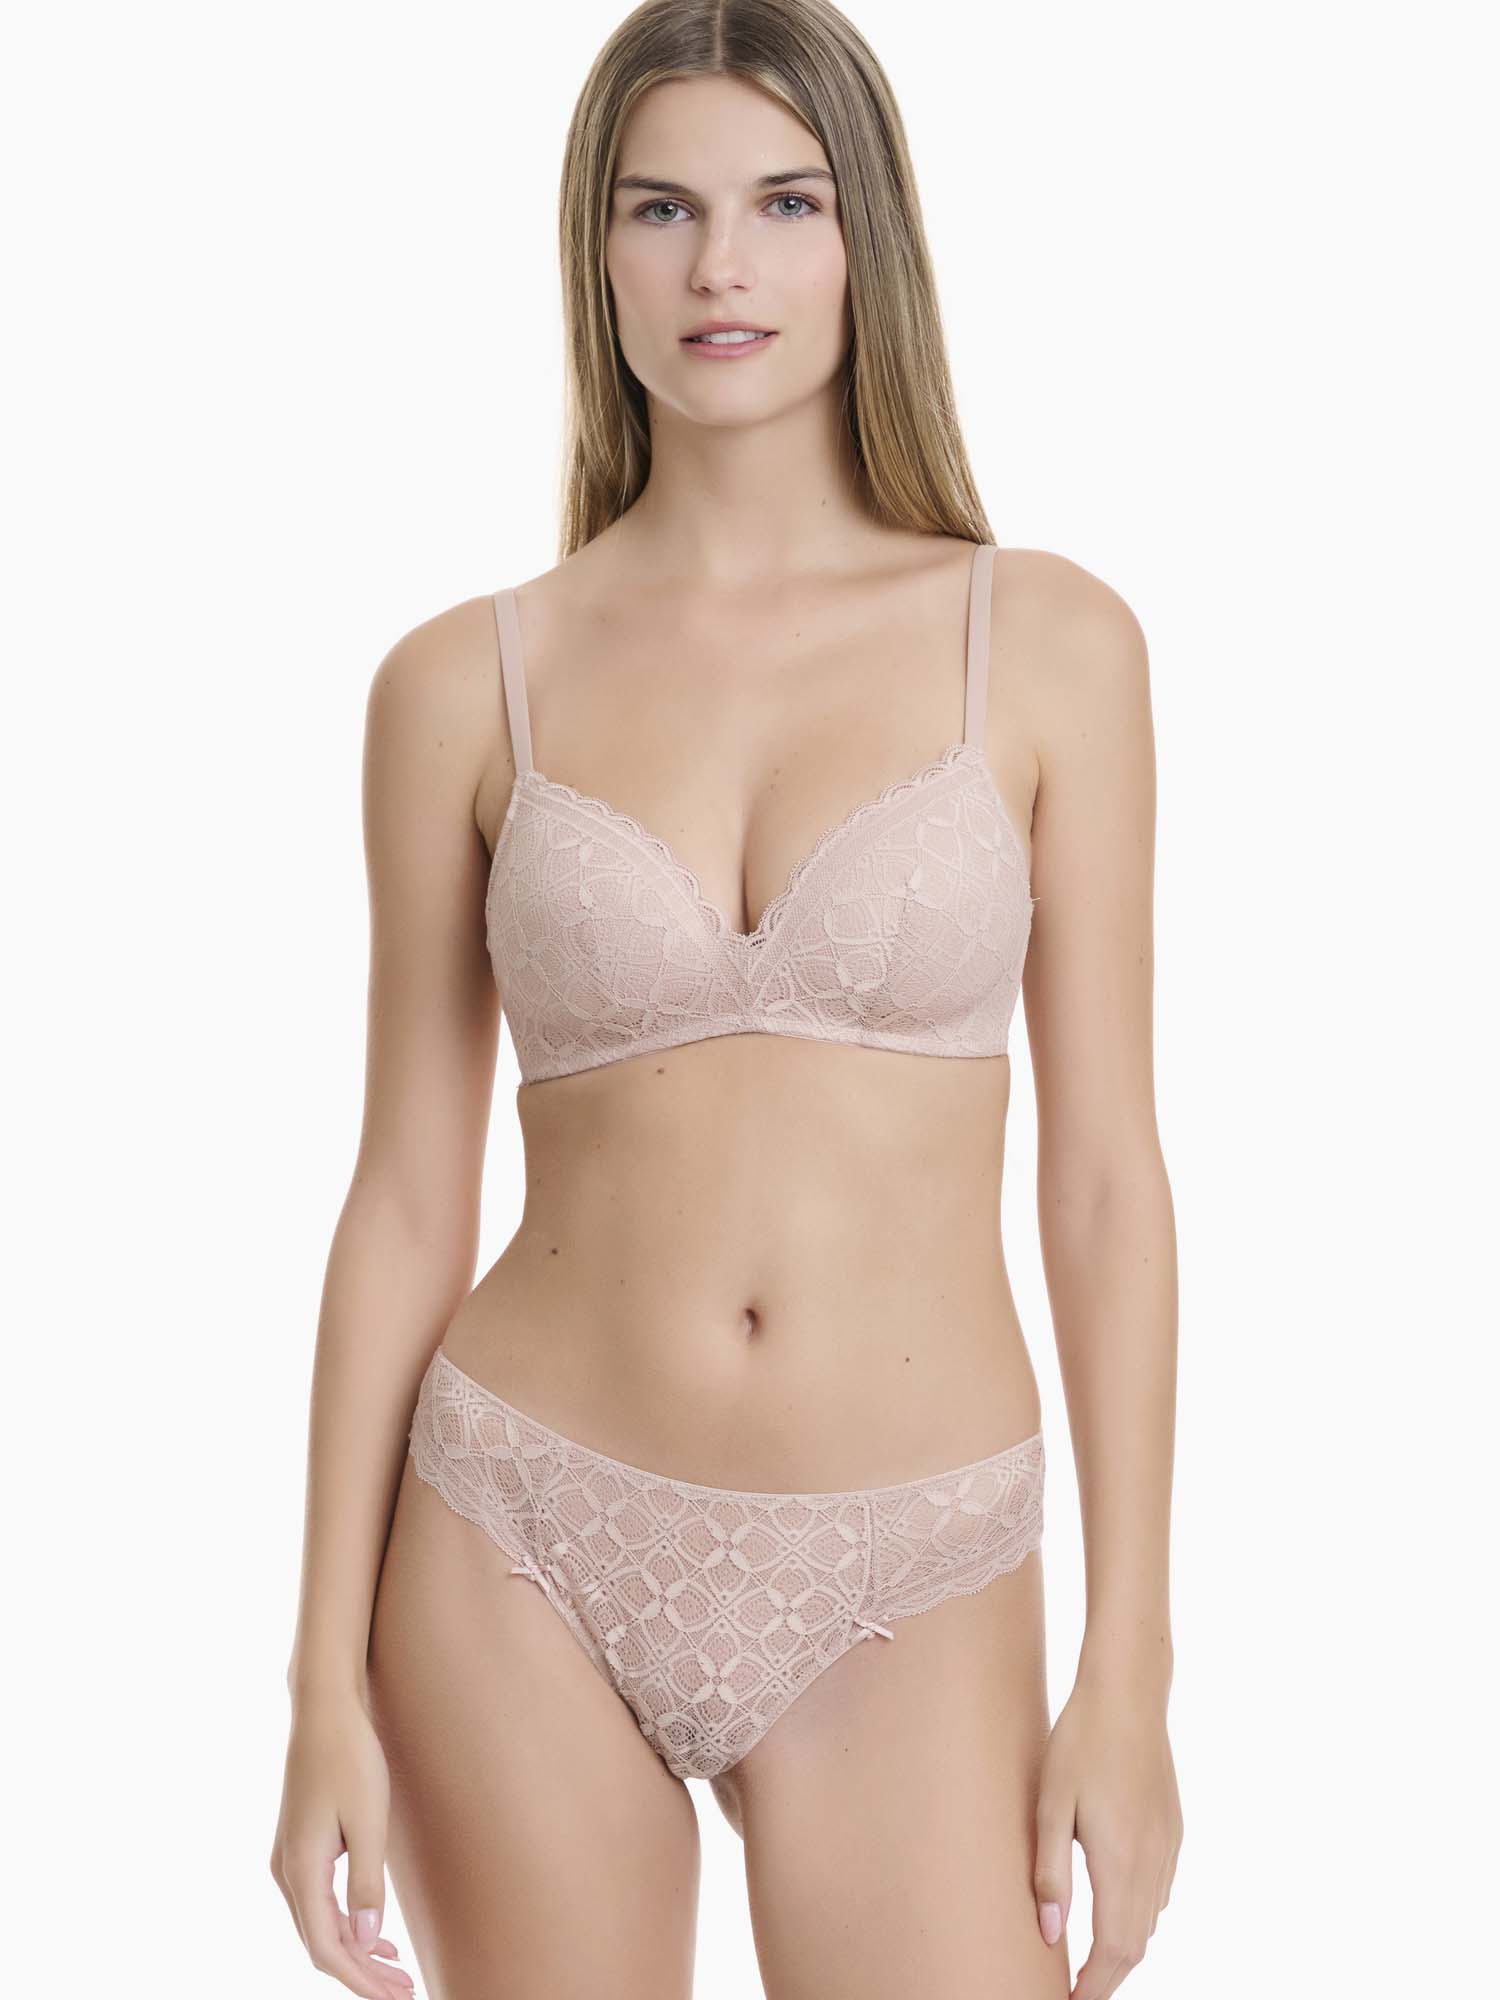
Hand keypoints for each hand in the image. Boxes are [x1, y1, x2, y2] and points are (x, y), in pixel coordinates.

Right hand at [269, 1689, 414, 1996]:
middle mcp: (287, 1871)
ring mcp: (290, 1859)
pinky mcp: (300, 1846)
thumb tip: (366, 1941)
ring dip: (356, 1952)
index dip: (361, 1979)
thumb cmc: (350, 1758)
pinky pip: (320, 1903)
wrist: (324, 1709)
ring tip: (395, 1973)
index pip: (328, 1948)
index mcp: (301, 1871)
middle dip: (362, 1974)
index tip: (395, 1997)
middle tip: (404, 1992)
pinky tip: (374, 1935)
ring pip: (320, 1925)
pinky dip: (347, 1925)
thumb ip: (366, 1884)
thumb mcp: (369, 1821)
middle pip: (322, 1943)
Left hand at [1032, 1673, 1182, 1999]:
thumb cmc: (1081, 1742)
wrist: (1129, 1693)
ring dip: (1124, 1945)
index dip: (1095, 1986)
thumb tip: (1050, 1933)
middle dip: (1108, 1974)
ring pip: (1151, 1919)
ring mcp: (1169, 1846)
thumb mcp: (1050, 1804)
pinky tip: (1116, 1904)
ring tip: (1090, 1957)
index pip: (1115, 1951)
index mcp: (1121, 1862)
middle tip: (1075, 1988)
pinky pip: (1161, 1890)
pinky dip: (1139, 1913)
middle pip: (1136, 1944)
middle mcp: (1153, 1862)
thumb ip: (1049, 1873)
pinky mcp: (1173, 1829)